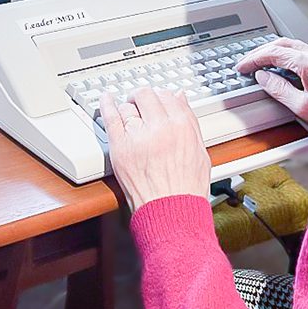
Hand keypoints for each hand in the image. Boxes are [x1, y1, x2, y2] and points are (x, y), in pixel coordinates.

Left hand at [101, 87, 210, 213]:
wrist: (171, 212)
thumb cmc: (187, 189)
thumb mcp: (200, 151)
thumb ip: (190, 121)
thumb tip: (182, 98)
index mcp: (181, 126)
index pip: (167, 96)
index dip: (162, 98)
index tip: (158, 103)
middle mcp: (159, 127)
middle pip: (146, 96)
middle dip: (144, 98)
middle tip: (142, 105)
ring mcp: (137, 136)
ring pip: (128, 106)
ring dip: (129, 108)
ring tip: (130, 113)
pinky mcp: (120, 147)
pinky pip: (110, 118)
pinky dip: (107, 105)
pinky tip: (106, 99)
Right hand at [236, 38, 307, 139]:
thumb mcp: (303, 107)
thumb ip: (279, 90)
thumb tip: (263, 78)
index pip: (274, 53)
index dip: (254, 59)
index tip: (242, 67)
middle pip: (281, 44)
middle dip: (260, 52)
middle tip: (246, 63)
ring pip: (292, 45)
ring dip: (273, 52)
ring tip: (259, 63)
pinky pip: (302, 52)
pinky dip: (286, 56)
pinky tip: (281, 67)